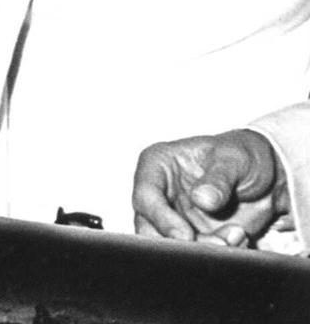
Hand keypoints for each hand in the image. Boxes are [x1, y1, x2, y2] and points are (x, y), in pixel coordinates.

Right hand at [133, 129, 289, 245]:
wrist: (266, 177)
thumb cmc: (242, 156)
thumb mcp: (235, 159)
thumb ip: (219, 178)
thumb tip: (202, 199)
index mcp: (158, 165)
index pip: (145, 195)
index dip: (161, 218)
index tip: (186, 235)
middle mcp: (160, 195)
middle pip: (149, 228)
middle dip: (180, 243)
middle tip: (216, 243)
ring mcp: (175, 218)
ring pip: (171, 247)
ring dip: (204, 250)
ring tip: (237, 235)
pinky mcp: (193, 238)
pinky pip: (196, 255)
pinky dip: (220, 254)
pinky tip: (240, 237)